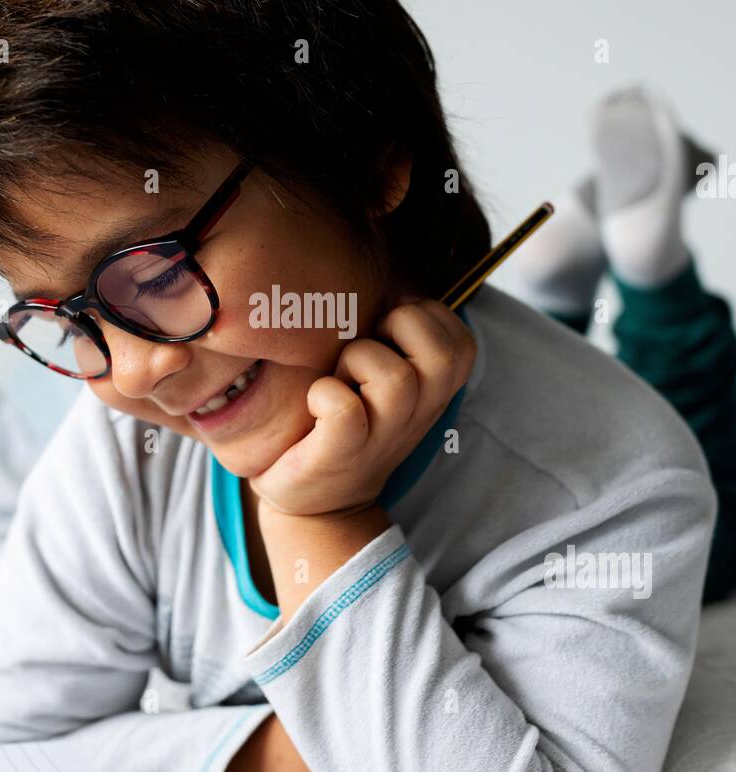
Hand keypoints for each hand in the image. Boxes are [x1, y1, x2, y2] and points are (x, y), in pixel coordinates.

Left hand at [248, 297, 476, 517]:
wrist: (314, 499)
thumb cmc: (343, 418)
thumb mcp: (382, 375)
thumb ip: (395, 333)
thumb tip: (390, 272)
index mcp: (433, 389)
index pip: (458, 333)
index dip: (420, 315)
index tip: (387, 333)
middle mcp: (419, 412)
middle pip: (443, 351)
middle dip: (399, 329)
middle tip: (366, 347)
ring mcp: (385, 436)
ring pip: (394, 377)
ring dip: (356, 363)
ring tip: (339, 378)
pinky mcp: (343, 454)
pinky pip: (344, 410)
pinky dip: (325, 396)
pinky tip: (315, 404)